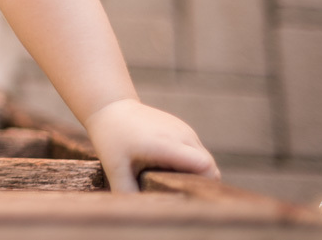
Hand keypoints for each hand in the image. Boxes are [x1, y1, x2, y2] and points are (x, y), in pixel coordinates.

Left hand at [83, 98, 219, 192]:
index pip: (205, 167)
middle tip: (175, 193)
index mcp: (167, 144)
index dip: (204, 185)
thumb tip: (141, 213)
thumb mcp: (115, 169)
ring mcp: (185, 130)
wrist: (111, 108)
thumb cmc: (112, 139)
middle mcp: (182, 135)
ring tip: (167, 178)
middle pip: (210, 167)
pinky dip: (190, 164)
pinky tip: (168, 167)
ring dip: (194, 173)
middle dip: (199, 184)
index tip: (188, 197)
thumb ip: (128, 193)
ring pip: (205, 160)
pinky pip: (197, 152)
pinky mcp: (184, 129)